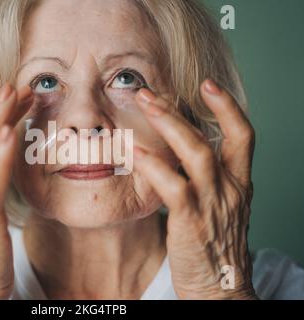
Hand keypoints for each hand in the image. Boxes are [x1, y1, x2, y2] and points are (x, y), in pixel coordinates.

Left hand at [134, 80, 256, 298]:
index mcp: (239, 184)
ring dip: (168, 124)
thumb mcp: (220, 208)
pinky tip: (135, 151)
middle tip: (150, 91)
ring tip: (144, 104)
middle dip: (180, 110)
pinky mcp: (192, 222)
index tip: (208, 85)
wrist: (221, 291)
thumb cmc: (214, 247)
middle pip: (211, 137)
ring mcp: (213, 204)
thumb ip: (206, 181)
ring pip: (195, 153)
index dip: (228, 107)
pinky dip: (154, 164)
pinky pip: (173, 186)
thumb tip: (177, 156)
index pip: (243, 136)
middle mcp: (230, 189)